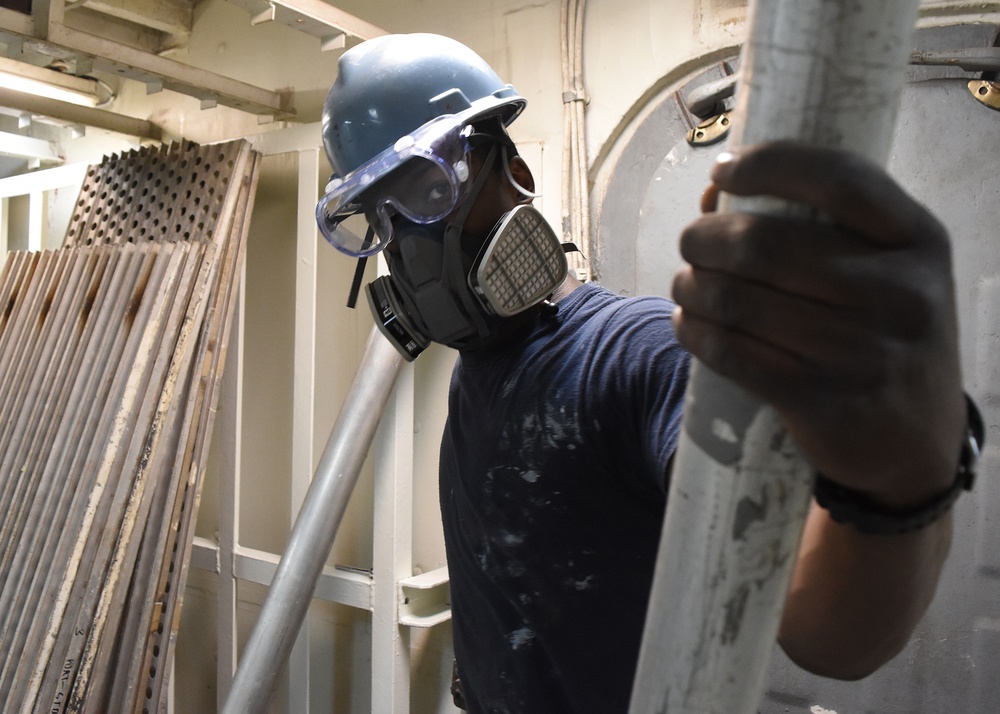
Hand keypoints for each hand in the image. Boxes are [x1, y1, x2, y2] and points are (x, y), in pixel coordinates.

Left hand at [671, 142, 964, 508]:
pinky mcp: (821, 401)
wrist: (917, 438)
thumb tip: (717, 190)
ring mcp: (861, 352)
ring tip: (686, 284)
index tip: (723, 170)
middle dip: (705, 238)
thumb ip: (822, 224)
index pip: (838, 179)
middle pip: (764, 244)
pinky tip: (689, 322)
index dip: (768, 165)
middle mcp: (899, 293)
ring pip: (738, 301)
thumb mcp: (887, 269)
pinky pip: (732, 354)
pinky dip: (695, 332)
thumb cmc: (885, 333)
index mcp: (918, 240)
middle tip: (690, 243)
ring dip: (692, 286)